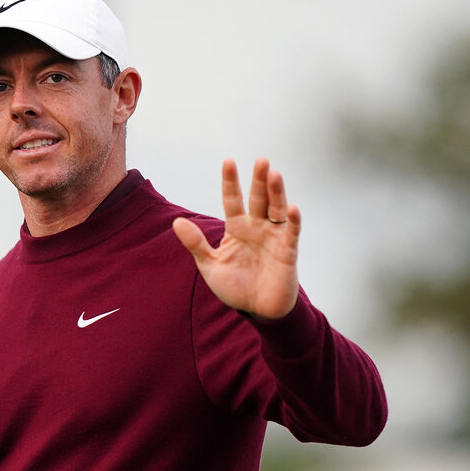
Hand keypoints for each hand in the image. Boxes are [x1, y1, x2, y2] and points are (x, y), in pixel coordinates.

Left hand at [172, 158, 300, 319]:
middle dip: (259, 180)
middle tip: (261, 160)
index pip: (233, 200)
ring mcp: (273, 238)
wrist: (256, 310)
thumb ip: (196, 243)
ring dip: (277, 193)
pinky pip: (291, 233)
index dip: (231, 182)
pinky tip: (292, 208)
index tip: (228, 161)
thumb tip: (177, 222)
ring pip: (276, 210)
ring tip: (274, 174)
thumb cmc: (235, 286)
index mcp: (237, 228)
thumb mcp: (210, 265)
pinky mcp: (287, 252)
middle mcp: (257, 228)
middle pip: (258, 199)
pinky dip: (293, 221)